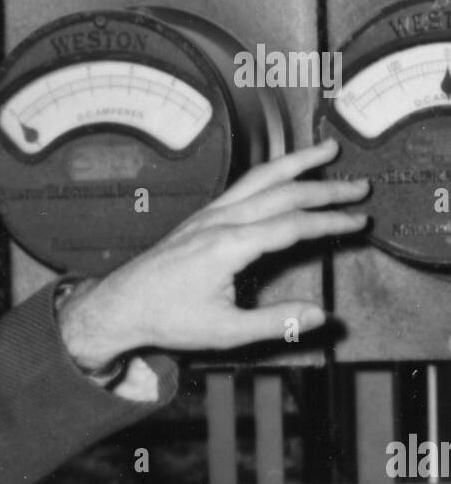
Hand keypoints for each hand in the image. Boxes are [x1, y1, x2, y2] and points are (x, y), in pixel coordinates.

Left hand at [57, 138, 369, 368]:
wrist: (122, 306)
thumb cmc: (167, 319)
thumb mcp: (225, 332)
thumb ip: (276, 322)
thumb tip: (319, 316)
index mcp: (229, 246)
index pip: (292, 226)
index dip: (330, 223)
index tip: (358, 222)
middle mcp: (220, 221)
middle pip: (284, 192)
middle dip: (326, 190)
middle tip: (360, 187)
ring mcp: (209, 214)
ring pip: (262, 178)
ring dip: (299, 163)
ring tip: (328, 152)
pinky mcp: (201, 216)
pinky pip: (243, 184)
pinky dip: (272, 171)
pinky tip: (284, 170)